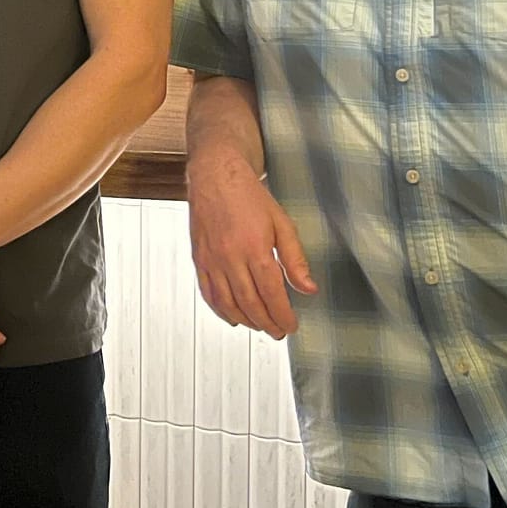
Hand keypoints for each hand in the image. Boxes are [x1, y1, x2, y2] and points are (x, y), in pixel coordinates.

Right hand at [188, 165, 315, 339]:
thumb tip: (307, 287)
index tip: (291, 325)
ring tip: (260, 326)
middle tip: (279, 331)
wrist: (215, 175)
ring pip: (228, 303)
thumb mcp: (281, 223)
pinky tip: (232, 316)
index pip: (272, 293)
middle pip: (250, 303)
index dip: (283, 314)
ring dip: (246, 321)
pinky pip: (208, 293)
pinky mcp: (199, 260)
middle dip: (267, 323)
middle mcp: (230, 257)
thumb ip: (295, 258)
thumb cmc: (247, 194)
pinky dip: (221, 310)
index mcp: (254, 247)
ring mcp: (211, 260)